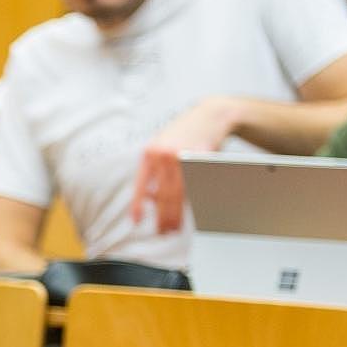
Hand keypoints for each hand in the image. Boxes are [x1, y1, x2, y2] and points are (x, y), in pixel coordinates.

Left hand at [133, 98, 238, 233]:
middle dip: (162, 216)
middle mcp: (164, 155)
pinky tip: (192, 211)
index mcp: (150, 153)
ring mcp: (183, 156)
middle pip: (162, 194)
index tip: (136, 220)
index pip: (141, 185)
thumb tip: (150, 197)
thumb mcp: (162, 146)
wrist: (210, 114)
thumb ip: (155, 168)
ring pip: (179, 193)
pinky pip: (196, 185)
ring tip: (175, 227)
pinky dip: (193, 200)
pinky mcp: (202, 158)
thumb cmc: (185, 133)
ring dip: (176, 213)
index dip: (138, 204)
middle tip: (162, 232)